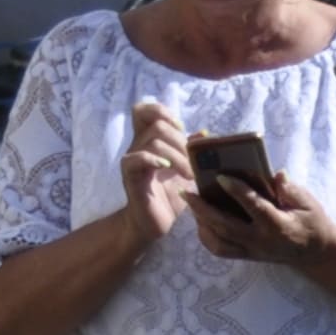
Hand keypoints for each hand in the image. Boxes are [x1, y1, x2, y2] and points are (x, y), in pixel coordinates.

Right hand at [122, 99, 197, 238]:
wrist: (154, 224)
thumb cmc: (169, 197)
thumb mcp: (185, 171)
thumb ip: (192, 151)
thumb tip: (205, 133)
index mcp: (149, 141)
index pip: (143, 110)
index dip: (162, 112)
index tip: (181, 128)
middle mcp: (138, 146)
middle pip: (157, 125)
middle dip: (180, 141)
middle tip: (192, 162)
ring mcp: (133, 160)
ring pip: (153, 141)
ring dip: (177, 156)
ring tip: (188, 174)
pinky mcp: (130, 176)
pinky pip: (136, 159)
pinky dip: (153, 160)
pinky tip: (166, 168)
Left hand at [187, 167, 335, 270]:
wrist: (314, 253)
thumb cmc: (311, 222)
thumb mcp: (308, 203)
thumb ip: (292, 190)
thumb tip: (277, 175)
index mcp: (278, 225)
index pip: (254, 207)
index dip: (237, 191)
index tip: (220, 176)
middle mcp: (261, 240)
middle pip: (226, 226)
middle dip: (203, 208)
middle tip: (187, 191)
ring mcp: (252, 251)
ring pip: (218, 241)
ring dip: (201, 222)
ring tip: (191, 203)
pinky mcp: (247, 256)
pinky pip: (220, 250)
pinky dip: (206, 236)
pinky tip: (200, 220)